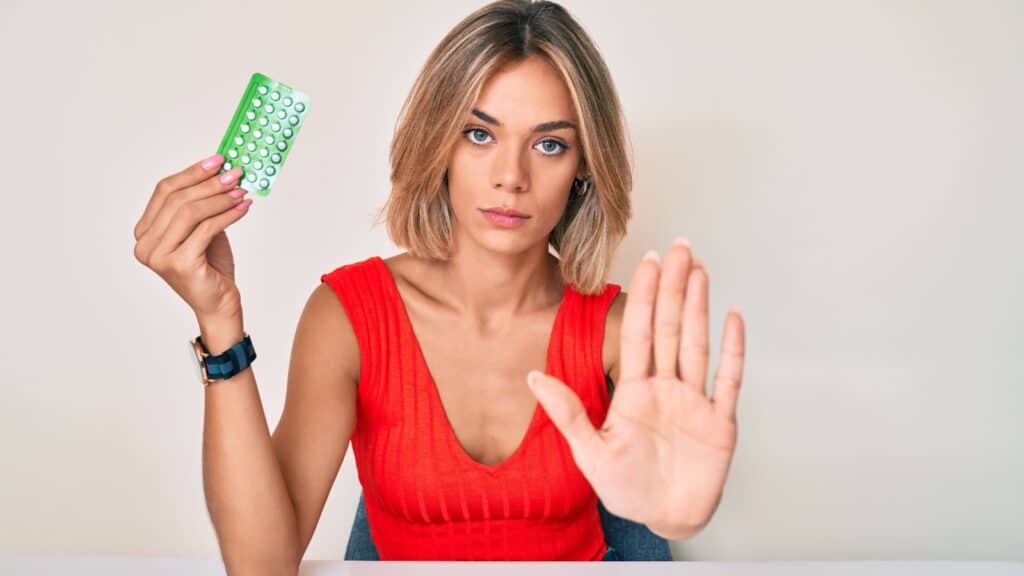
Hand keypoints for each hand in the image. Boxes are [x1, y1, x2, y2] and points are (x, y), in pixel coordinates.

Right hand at [133, 154, 252, 321]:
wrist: (218, 304)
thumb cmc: (210, 267)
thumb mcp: (202, 230)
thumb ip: (202, 205)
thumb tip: (220, 172)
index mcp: (144, 232)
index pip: (164, 191)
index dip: (192, 173)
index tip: (217, 161)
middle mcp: (145, 244)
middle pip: (177, 199)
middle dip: (209, 183)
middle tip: (234, 174)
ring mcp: (159, 256)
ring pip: (190, 212)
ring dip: (220, 198)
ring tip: (240, 190)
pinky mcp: (180, 263)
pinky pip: (206, 229)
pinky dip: (228, 215)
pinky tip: (243, 208)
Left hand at [527, 237, 745, 539]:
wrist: (663, 518)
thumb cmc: (627, 488)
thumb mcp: (590, 452)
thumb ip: (566, 414)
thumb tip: (531, 378)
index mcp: (634, 390)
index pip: (638, 333)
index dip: (643, 297)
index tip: (646, 263)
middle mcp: (666, 388)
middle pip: (670, 328)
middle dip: (674, 287)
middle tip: (679, 247)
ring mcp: (695, 402)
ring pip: (697, 344)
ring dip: (699, 307)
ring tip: (699, 269)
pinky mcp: (720, 422)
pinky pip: (728, 379)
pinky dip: (732, 350)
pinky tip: (733, 317)